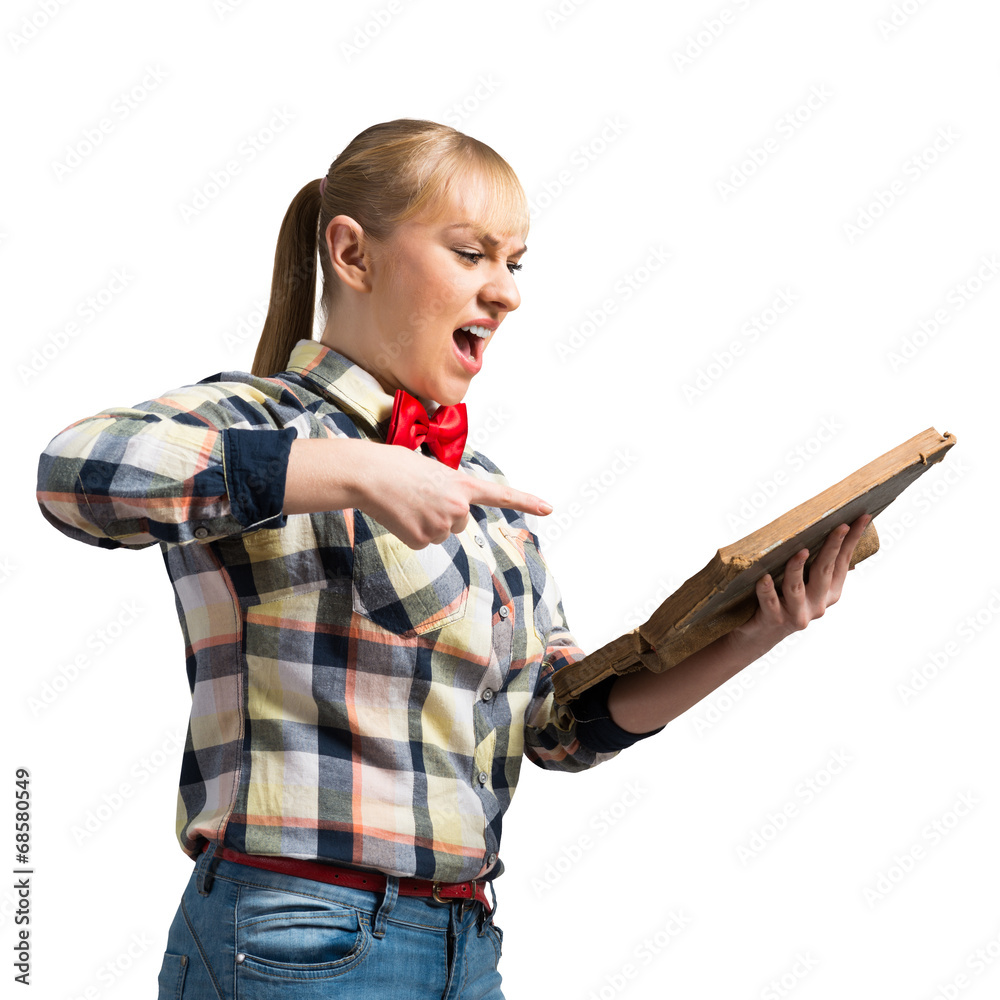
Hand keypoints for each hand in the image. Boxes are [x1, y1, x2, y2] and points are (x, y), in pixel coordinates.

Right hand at [355, 443, 551, 547]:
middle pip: (459, 523)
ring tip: (406, 502)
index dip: (526, 502)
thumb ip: (448, 488)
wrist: (368, 474)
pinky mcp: (422, 539)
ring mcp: (441, 525)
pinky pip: (421, 541)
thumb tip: (444, 510)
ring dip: (424, 522)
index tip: (549, 508)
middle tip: (419, 496)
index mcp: (462, 484)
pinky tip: (399, 516)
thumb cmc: (394, 465)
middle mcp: (458, 507)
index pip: (501, 494)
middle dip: (442, 513)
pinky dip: (409, 532)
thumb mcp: (431, 470)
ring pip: (439, 533)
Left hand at [732, 513, 871, 655]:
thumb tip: (829, 535)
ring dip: (797, 568)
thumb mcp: (803, 585)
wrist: (759, 636)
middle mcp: (817, 604)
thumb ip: (815, 566)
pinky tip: (763, 577)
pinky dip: (766, 589)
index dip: (852, 540)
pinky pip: (769, 601)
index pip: (842, 562)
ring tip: (801, 551)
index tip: (862, 517)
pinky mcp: (774, 620)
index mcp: (829, 592)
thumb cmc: (782, 601)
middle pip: (825, 571)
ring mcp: (797, 613)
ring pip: (796, 587)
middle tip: (840, 526)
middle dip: (833, 547)